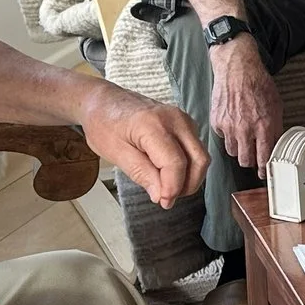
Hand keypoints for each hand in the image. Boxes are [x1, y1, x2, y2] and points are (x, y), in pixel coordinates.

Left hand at [87, 87, 207, 206]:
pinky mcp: (185, 123)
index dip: (173, 188)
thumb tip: (162, 195)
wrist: (103, 101)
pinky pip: (195, 149)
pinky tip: (168, 172)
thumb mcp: (115, 153)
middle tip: (167, 199)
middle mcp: (175, 119)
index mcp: (153, 125)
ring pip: (200, 155)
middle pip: (198, 159)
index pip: (175, 163)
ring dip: (189, 177)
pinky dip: (188, 165)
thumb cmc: (103, 124)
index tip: (163, 202)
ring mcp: (183, 119)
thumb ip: (141, 174)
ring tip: (166, 187)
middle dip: (187, 185)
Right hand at [209, 37, 284, 171]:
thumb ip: (276, 127)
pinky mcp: (216, 122)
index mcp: (264, 126)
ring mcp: (229, 126)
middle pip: (245, 160)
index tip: (265, 174)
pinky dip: (228, 135)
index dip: (264, 169)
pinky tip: (233, 125)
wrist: (237, 68)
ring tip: (243, 140)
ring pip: (233, 152)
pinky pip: (223, 137)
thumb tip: (276, 145)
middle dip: (250, 161)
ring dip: (239, 149)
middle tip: (253, 157)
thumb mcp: (276, 105)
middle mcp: (245, 129)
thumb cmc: (259, 84)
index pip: (264, 158)